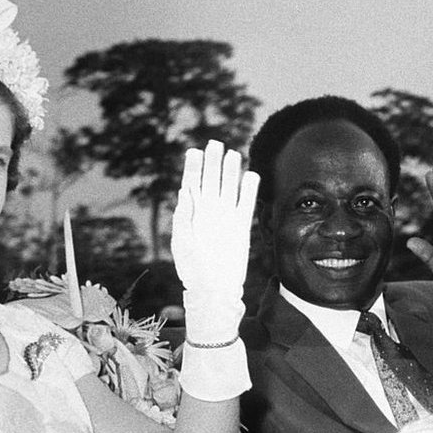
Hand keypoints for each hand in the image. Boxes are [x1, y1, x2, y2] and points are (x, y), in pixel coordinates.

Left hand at [171, 140, 259, 294]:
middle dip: (212, 162)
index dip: (193, 168)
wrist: (213, 288)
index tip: (194, 151)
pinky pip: (246, 203)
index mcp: (192, 213)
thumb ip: (183, 216)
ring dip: (230, 171)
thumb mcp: (181, 242)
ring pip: (229, 188)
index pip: (192, 184)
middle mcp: (209, 211)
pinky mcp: (241, 226)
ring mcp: (225, 217)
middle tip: (215, 144)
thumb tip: (185, 190)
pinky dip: (249, 190)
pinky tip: (251, 175)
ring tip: (232, 154)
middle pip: (211, 180)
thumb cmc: (192, 268)